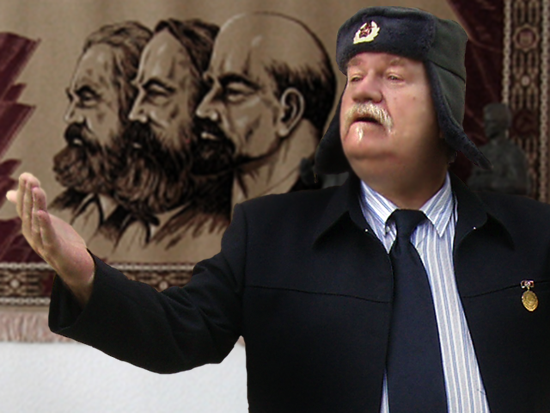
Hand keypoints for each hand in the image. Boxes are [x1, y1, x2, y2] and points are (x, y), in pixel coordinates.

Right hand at [6, 173, 93, 304]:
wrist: (77, 267)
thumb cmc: (60, 243)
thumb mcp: (45, 222)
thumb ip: (31, 208)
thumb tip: (10, 193)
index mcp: (30, 228)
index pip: (24, 207)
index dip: (25, 191)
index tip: (27, 175)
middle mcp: (32, 236)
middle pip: (29, 212)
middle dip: (29, 195)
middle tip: (30, 178)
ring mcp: (42, 244)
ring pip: (37, 222)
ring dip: (37, 205)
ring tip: (37, 189)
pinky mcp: (54, 250)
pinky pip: (48, 236)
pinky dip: (45, 224)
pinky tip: (42, 213)